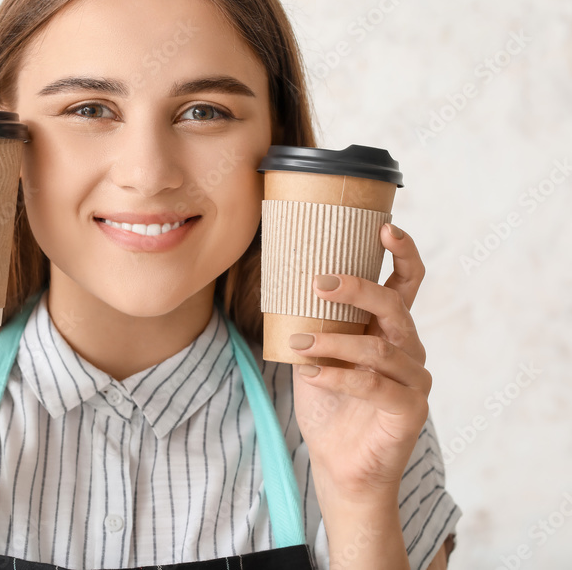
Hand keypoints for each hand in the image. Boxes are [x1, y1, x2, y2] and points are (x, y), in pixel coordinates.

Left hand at [289, 223, 432, 504]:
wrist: (340, 464)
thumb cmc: (327, 403)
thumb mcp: (314, 353)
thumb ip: (309, 321)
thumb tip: (276, 283)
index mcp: (390, 329)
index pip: (407, 283)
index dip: (403, 253)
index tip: (384, 227)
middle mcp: (409, 349)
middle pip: (394, 306)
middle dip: (357, 289)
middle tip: (318, 282)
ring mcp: (414, 380)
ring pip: (379, 348)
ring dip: (333, 341)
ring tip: (299, 342)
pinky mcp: (409, 410)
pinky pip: (374, 385)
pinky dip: (337, 377)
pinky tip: (310, 374)